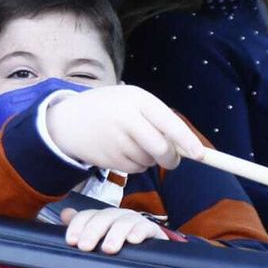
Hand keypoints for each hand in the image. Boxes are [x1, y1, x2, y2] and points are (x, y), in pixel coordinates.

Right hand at [44, 85, 204, 172]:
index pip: (168, 122)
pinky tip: (120, 151)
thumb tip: (186, 145)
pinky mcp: (108, 159)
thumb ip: (156, 118)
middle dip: (171, 158)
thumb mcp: (130, 101)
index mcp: (136, 98)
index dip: (186, 140)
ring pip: (149, 160)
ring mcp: (116, 140)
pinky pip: (134, 169)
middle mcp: (126, 118)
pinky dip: (134, 165)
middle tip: (172, 160)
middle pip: (161, 148)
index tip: (200, 154)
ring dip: (148, 159)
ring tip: (131, 143)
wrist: (67, 121)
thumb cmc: (108, 109)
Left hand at [61, 206, 168, 253]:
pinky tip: (133, 240)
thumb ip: (82, 225)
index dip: (77, 226)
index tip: (71, 241)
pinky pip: (145, 227)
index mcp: (102, 217)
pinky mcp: (150, 229)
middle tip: (85, 247)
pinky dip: (139, 232)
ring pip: (123, 222)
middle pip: (103, 218)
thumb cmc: (119, 241)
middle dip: (92, 232)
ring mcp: (134, 220)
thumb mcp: (100, 235)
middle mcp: (117, 215)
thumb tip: (65, 213)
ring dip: (115, 234)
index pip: (86, 216)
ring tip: (108, 249)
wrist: (149, 246)